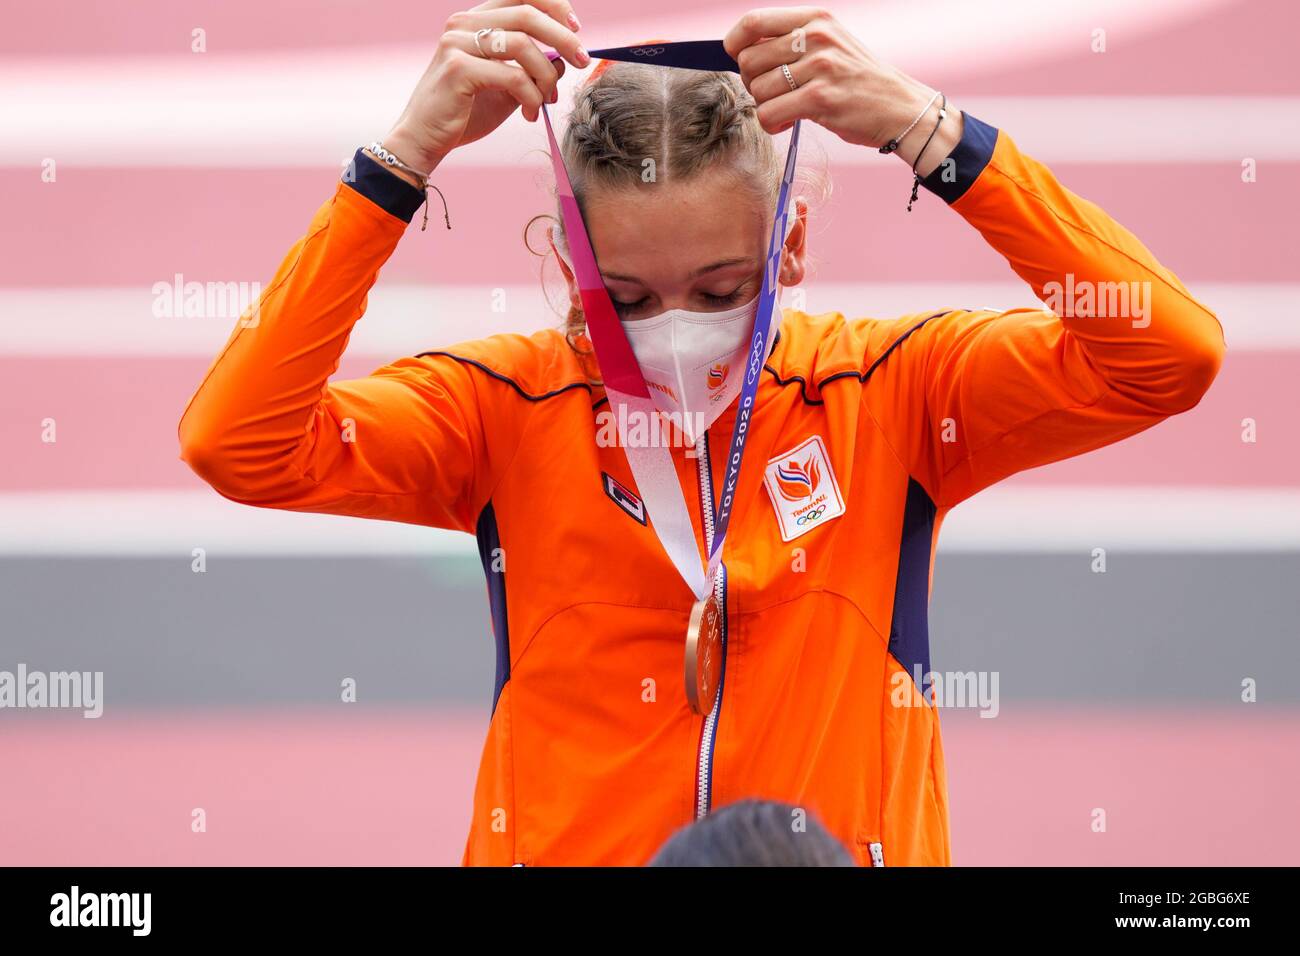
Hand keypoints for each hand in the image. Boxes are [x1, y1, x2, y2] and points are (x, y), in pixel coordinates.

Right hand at [382, 0, 590, 175]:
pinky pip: (513, 77)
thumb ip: (531, 68)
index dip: (554, 6)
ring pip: (524, 46)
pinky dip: (530, 97)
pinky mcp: (459, 69)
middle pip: (528, 14)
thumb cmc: (465, 112)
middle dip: (563, 38)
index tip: (576, 29)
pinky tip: (529, 113)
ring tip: (545, 101)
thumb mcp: (506, 86)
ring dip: (546, 77)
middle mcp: (463, 24)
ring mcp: (458, 44)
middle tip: (582, 60)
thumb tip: (564, 58)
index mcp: (474, 21)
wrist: (426, 139)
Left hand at [724, 7, 962, 174]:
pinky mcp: (820, 98)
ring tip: (785, 108)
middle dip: (752, 83)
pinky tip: (787, 122)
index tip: (737, 58)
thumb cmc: (857, 79)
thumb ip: (791, 41)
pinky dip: (771, 124)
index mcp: (815, 18)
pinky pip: (770, 113)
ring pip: (758, 90)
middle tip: (772, 93)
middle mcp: (816, 36)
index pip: (754, 21)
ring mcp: (819, 66)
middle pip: (749, 60)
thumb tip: (742, 52)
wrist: (898, 106)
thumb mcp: (829, 43)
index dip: (735, 43)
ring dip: (765, 106)